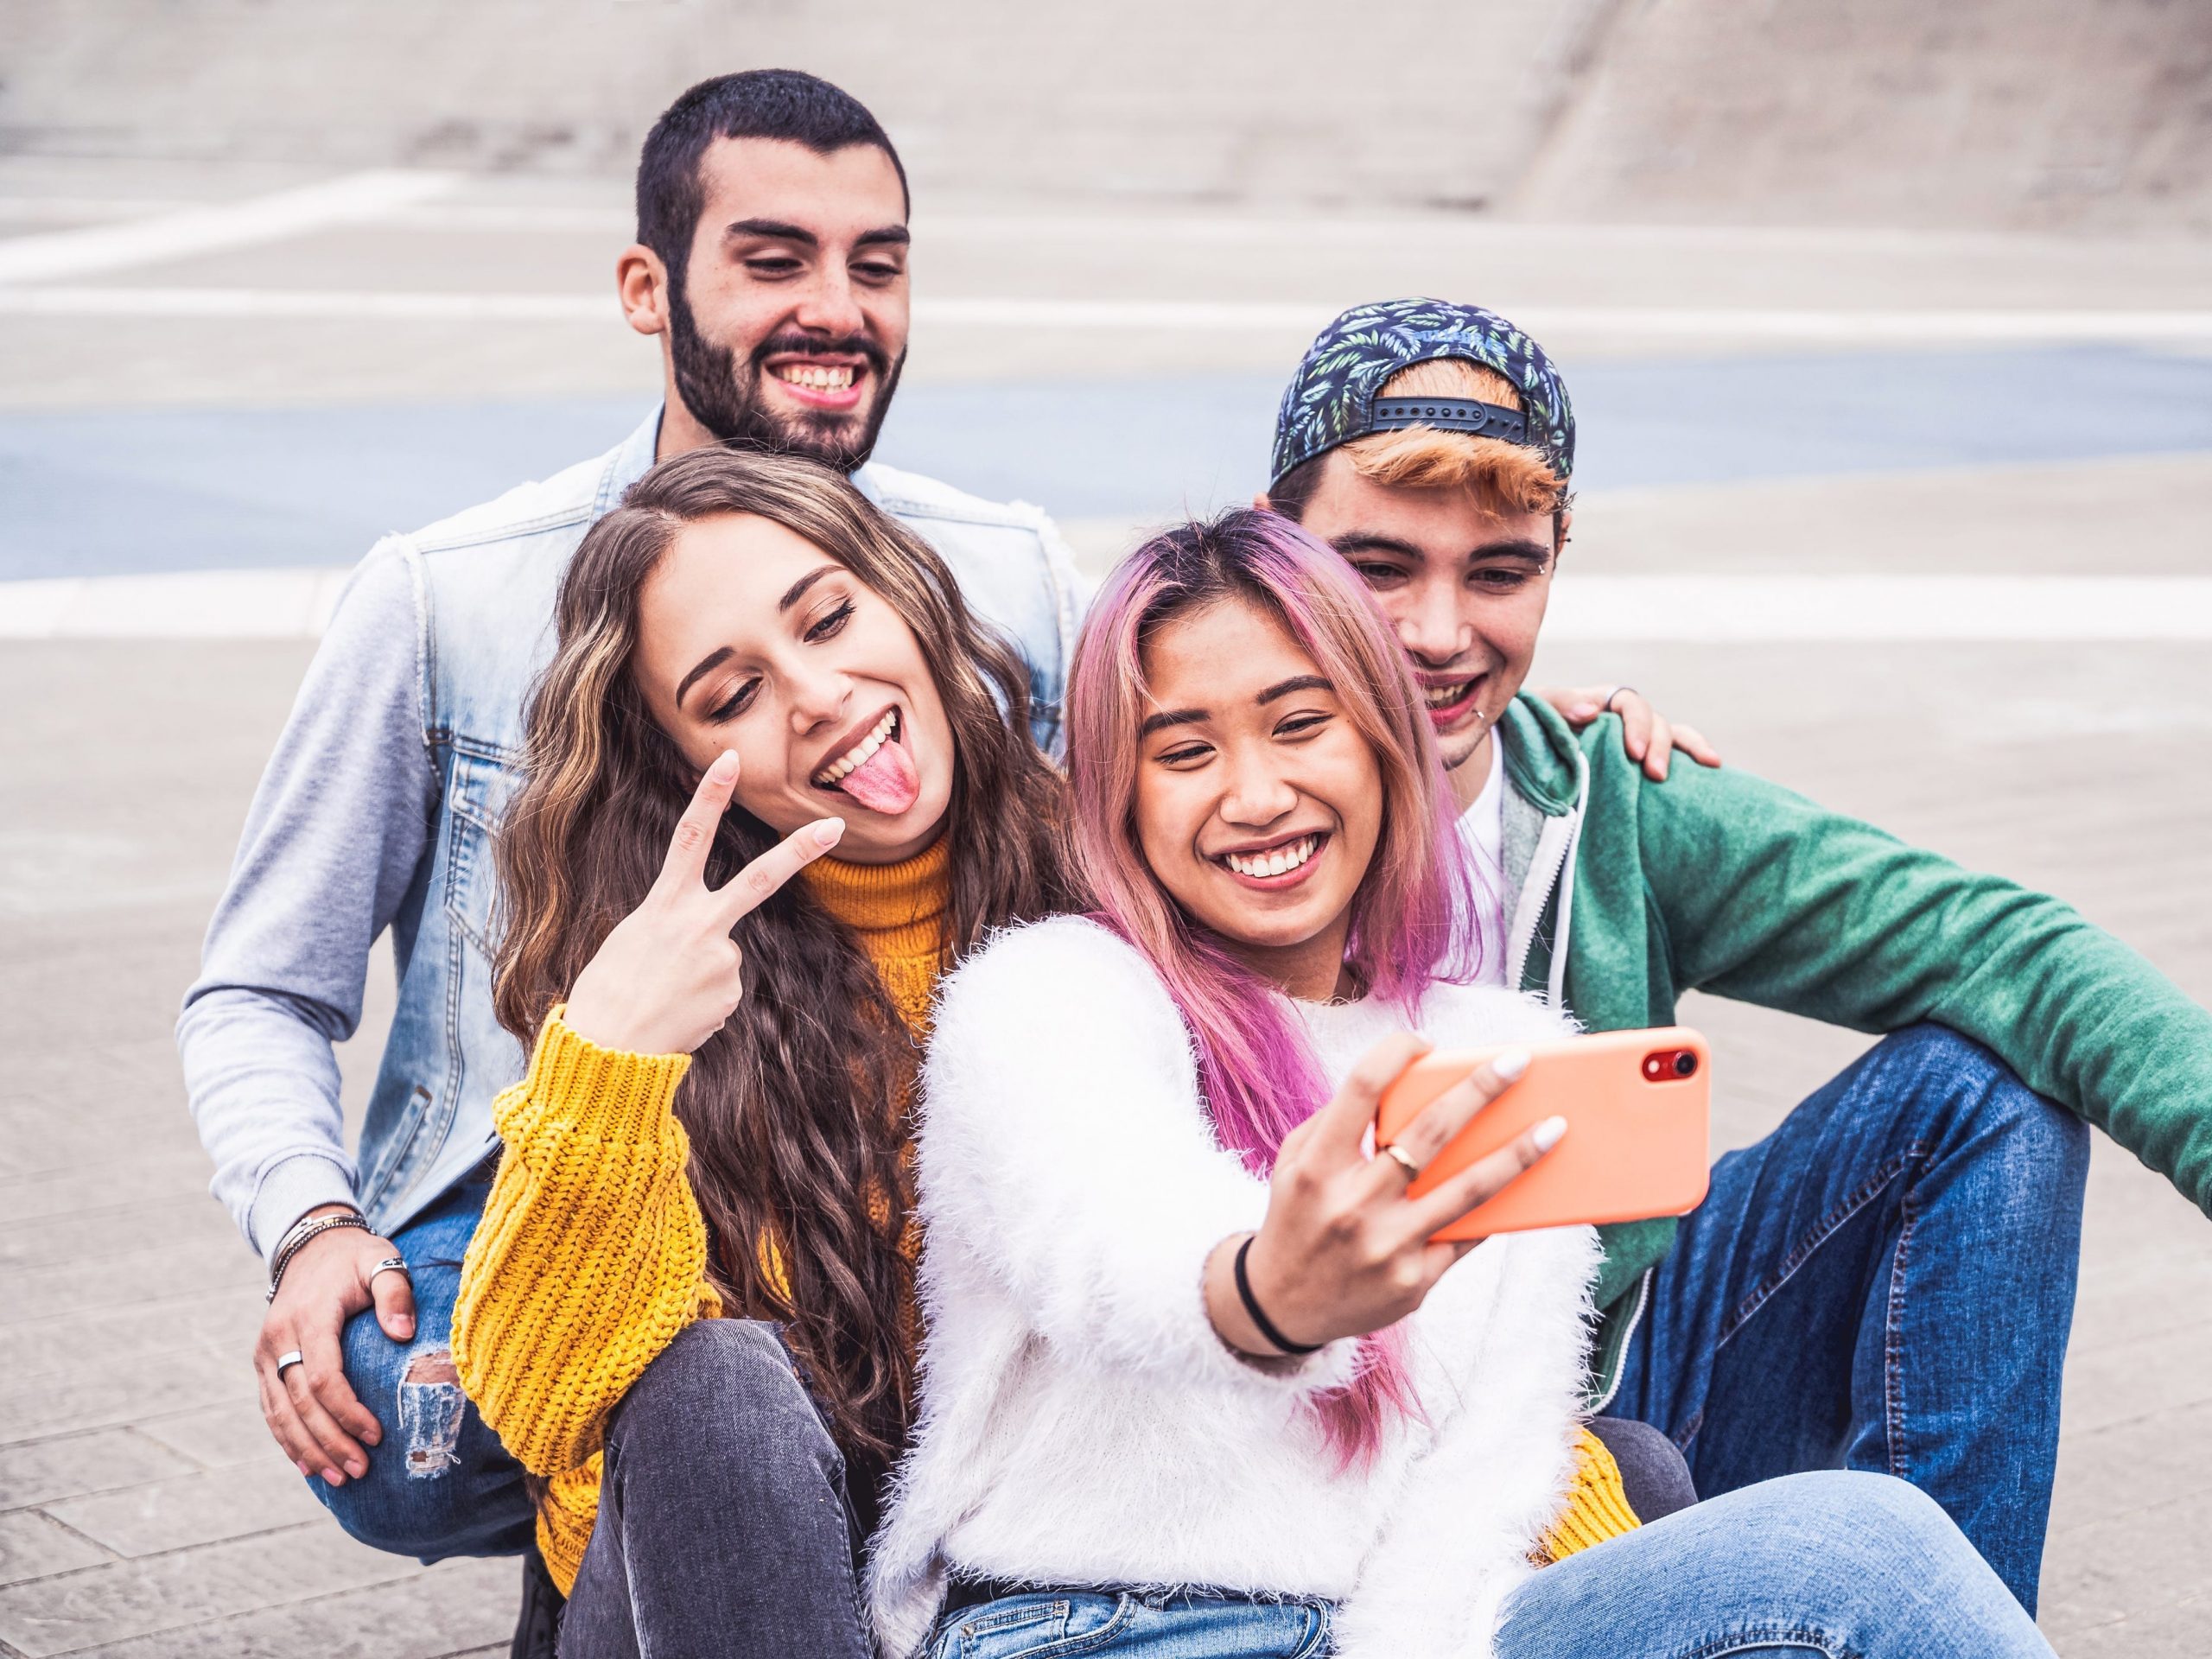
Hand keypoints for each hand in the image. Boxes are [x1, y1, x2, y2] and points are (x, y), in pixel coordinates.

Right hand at [255, 1206, 411, 1485]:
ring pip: (280, 1413)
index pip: (324, 1377)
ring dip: (308, 1449)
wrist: (311, 1244)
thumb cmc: (356, 1258)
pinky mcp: (263, 1362)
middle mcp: (279, 1338)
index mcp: (309, 1317)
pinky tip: (308, 1464)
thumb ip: (395, 1293)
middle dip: (330, 1441)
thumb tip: (404, 1335)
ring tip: (339, 1478)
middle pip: (301, 1403)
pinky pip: (271, 1408)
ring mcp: (266, 1352)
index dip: (348, 1411)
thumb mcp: (381, 1261)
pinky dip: (287, 1439)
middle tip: (360, 1470)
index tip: (377, 1435)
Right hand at [561, 750, 844, 1054]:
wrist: (607, 1051)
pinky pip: (723, 991)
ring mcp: (722, 960)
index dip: (710, 796)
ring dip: (700, 976)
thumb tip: (714, 945)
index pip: (689, 837)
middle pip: (760, 879)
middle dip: (799, 850)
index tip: (730, 758)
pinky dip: (703, 1002)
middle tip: (836, 828)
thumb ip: (674, 926)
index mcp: (664, 905)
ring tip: (664, 997)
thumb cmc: (607, 993)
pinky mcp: (732, 995)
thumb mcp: (630, 941)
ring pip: (724, 956)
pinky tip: (678, 1014)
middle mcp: (699, 926)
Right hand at [1204, 1034, 1564, 1356]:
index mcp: (1317, 1166)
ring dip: (1518, 1153)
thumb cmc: (1297, 1217)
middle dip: (1481, 1090)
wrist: (1283, 1307)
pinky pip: (1466, 1236)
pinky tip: (1530, 1185)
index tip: (1425, 1040)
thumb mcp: (1294, 1163)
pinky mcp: (1413, 1282)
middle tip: (1520, 1061)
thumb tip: (1403, 1083)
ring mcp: (1387, 1246)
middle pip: (1430, 1132)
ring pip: (1468, 1190)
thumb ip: (1337, 1122)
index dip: (1396, 1053)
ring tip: (1555, 1127)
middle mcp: (1353, 1204)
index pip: (1361, 1089)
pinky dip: (1496, 1208)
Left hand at [1538, 684, 1721, 781]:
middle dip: (1660, 746)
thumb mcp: (1540, 708)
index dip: (1637, 725)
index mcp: (1604, 700)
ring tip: (1708, 764)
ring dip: (1688, 749)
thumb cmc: (1535, 723)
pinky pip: (1677, 752)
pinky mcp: (1644, 759)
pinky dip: (1696, 754)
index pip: (1630, 704)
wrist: (1530, 749)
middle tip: (1655, 773)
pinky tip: (1715, 766)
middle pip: (1657, 722)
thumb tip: (1591, 711)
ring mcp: (1640, 737)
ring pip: (1674, 734)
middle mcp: (1627, 717)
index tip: (1633, 752)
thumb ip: (1560, 704)